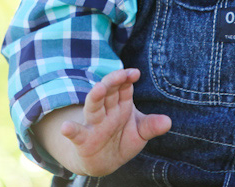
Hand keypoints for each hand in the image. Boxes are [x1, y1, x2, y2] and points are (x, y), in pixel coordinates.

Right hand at [38, 68, 171, 175]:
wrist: (105, 161)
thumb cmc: (123, 140)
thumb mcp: (140, 133)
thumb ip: (152, 126)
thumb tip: (168, 122)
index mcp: (120, 104)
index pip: (123, 87)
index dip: (127, 79)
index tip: (135, 73)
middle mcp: (106, 110)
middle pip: (109, 92)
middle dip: (113, 82)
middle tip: (120, 74)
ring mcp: (94, 123)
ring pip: (94, 106)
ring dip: (96, 97)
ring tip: (99, 89)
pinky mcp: (83, 139)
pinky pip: (77, 133)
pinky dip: (71, 130)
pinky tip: (65, 128)